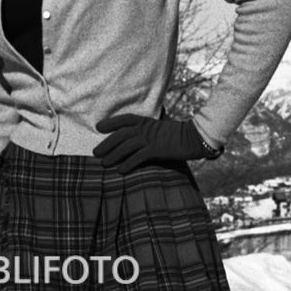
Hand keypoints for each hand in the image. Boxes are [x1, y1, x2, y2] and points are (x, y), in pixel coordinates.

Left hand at [91, 115, 217, 170]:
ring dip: (114, 155)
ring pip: (127, 146)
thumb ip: (147, 131)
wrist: (194, 137)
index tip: (98, 127)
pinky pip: (139, 157)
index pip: (125, 119)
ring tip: (104, 164)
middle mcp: (146, 128)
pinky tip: (120, 170)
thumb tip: (135, 137)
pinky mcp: (158, 149)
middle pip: (121, 134)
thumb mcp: (159, 128)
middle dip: (107, 143)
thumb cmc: (176, 135)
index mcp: (146, 121)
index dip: (111, 122)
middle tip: (95, 152)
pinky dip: (128, 163)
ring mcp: (152, 138)